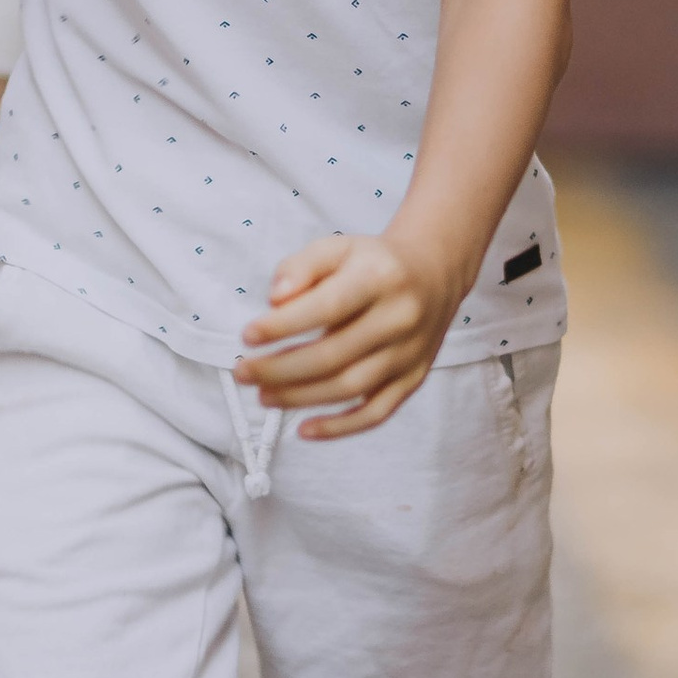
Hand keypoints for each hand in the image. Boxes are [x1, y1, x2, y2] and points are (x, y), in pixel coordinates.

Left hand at [233, 231, 464, 439]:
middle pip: (334, 355)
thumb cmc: (373, 262)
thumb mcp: (337, 248)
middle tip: (244, 372)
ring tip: (263, 395)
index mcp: (380, 278)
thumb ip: (301, 267)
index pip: (327, 307)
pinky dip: (340, 427)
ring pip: (351, 387)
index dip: (285, 325)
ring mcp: (410, 353)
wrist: (434, 273)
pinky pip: (377, 412)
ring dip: (300, 398)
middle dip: (280, 369)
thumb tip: (274, 300)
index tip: (248, 335)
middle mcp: (400, 318)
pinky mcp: (413, 379)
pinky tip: (304, 429)